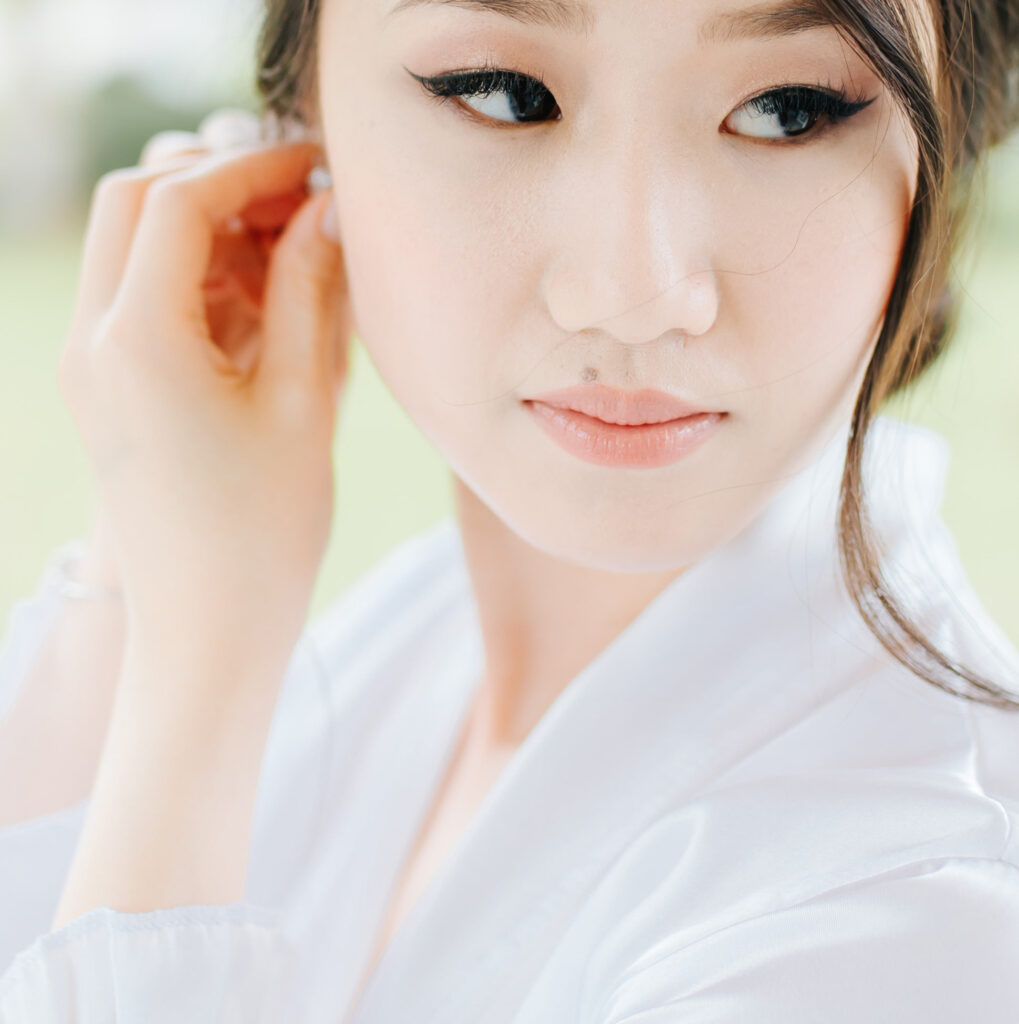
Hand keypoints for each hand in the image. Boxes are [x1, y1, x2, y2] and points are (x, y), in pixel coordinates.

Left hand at [57, 111, 351, 665]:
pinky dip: (193, 280)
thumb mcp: (300, 401)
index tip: (317, 164)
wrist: (206, 633)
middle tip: (299, 204)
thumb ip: (309, 290)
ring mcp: (90, 367)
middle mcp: (92, 342)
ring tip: (289, 257)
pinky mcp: (106, 392)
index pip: (180, 201)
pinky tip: (260, 306)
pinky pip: (135, 300)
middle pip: (133, 203)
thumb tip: (325, 209)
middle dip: (217, 185)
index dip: (253, 168)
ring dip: (204, 232)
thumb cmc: (262, 534)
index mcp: (136, 339)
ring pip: (128, 247)